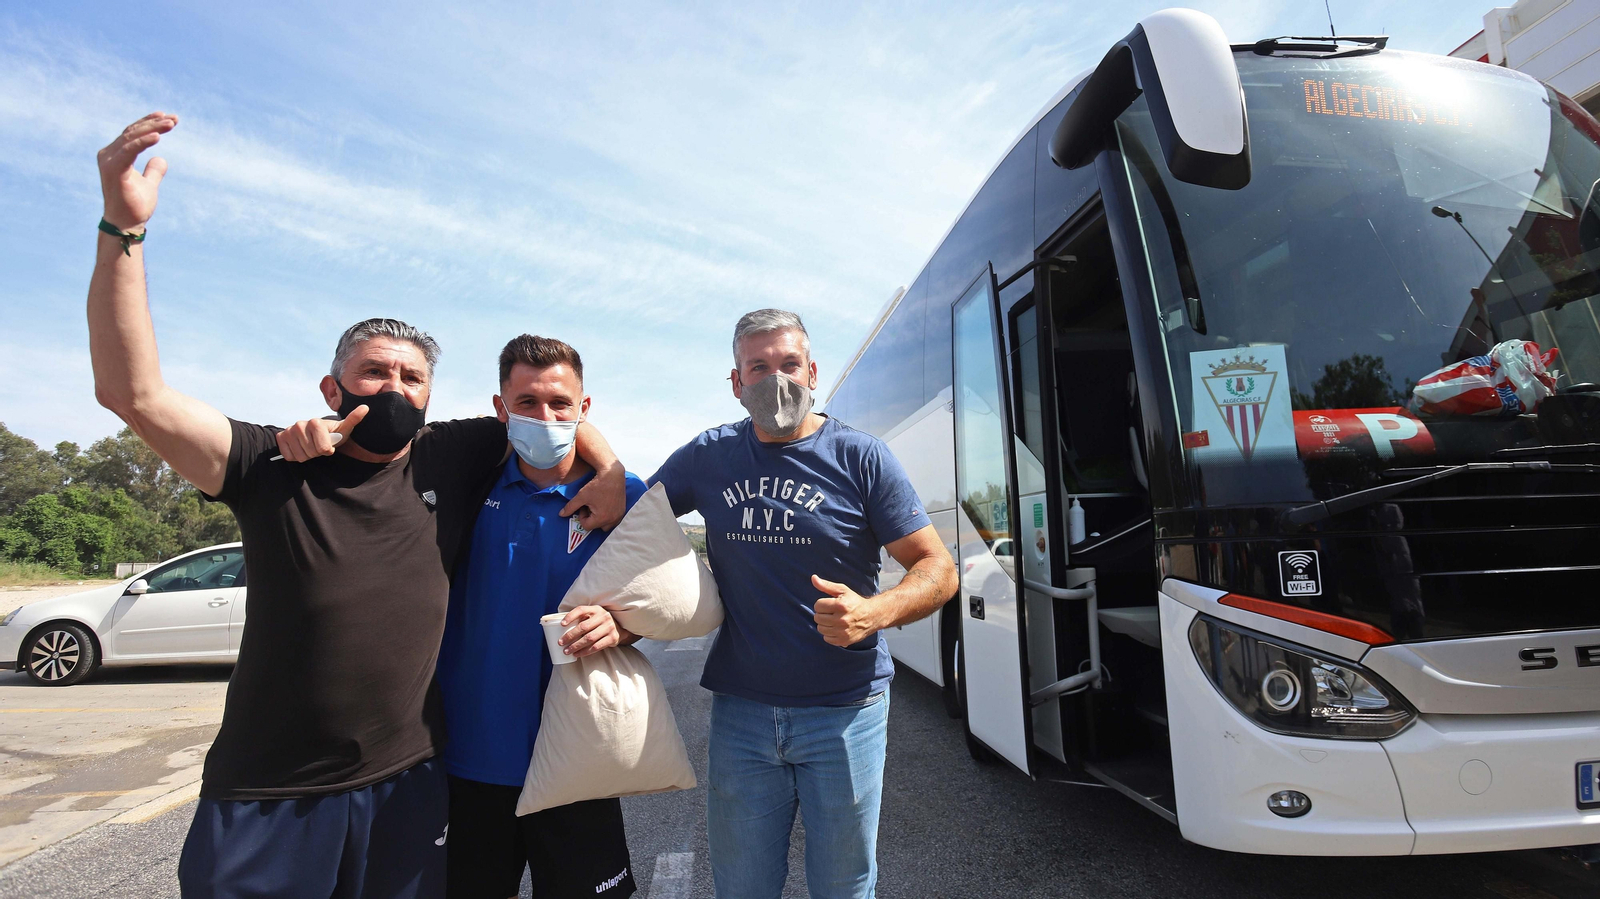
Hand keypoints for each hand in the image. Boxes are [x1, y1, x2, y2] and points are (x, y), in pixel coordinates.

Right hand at [97, 112, 177, 230]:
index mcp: (115, 156)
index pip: (132, 133)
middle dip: (154, 123)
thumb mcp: (149, 184)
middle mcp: (109, 155)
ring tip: (171, 124)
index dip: (149, 123)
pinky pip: (129, 150)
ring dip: (152, 129)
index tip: (168, 117)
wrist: (126, 224)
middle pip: (133, 132)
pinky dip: (143, 142)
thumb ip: (153, 171)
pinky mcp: (113, 169)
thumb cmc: (135, 206)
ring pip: (132, 137)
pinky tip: (158, 136)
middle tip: (175, 119)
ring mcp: (109, 161)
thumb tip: (160, 159)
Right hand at [273, 406, 367, 461]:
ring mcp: (289, 430)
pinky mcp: (281, 437)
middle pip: (310, 453)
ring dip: (307, 455)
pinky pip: (288, 456)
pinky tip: (301, 448)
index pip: (322, 448)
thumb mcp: (345, 428)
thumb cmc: (333, 433)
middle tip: (319, 446)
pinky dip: (295, 456)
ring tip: (311, 446)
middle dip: (317, 453)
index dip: (327, 451)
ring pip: (300, 456)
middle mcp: (300, 424)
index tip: (329, 446)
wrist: (318, 433)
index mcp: (315, 422)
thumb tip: (365, 407)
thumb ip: (354, 418)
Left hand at [558, 606, 632, 657]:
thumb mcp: (593, 616)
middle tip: (561, 643)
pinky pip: (596, 646)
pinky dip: (585, 652)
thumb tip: (559, 627)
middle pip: (583, 627)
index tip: (561, 624)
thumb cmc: (599, 623)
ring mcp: (609, 627)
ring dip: (576, 646)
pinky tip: (578, 654)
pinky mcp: (612, 638)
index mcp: (595, 609)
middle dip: (570, 636)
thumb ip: (581, 619)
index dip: (570, 616)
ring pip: (589, 638)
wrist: (619, 629)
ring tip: (567, 651)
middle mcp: (603, 616)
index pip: (581, 610)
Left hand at [561, 463, 625, 530]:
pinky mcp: (622, 511)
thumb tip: (561, 515)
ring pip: (606, 525)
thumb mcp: (581, 496)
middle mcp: (612, 520)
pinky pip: (613, 520)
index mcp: (601, 518)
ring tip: (597, 507)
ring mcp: (618, 516)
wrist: (613, 475)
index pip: (587, 526)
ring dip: (600, 519)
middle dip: (592, 519)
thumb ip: (570, 507)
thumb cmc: (596, 486)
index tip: (584, 506)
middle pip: (597, 527)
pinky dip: (608, 516)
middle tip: (590, 506)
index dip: (582, 516)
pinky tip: (604, 505)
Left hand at [812, 575, 883, 646]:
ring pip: (820, 628)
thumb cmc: (855, 601)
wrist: (871, 616)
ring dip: (824, 624)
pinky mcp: (844, 640)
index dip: (821, 604)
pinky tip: (836, 628)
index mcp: (841, 605)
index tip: (829, 604)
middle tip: (831, 612)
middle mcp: (842, 619)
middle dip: (822, 614)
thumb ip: (826, 585)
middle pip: (817, 618)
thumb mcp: (842, 590)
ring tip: (833, 620)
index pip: (818, 605)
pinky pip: (826, 638)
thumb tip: (813, 578)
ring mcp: (843, 631)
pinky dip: (829, 634)